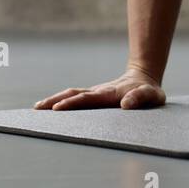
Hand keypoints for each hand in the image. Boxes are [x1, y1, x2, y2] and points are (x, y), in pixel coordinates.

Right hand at [34, 67, 165, 110]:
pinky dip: (59, 101)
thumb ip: (140, 98)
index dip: (73, 103)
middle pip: (74, 94)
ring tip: (36, 109)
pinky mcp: (93, 96)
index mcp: (110, 93)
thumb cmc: (149, 91)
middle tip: (38, 109)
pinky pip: (74, 98)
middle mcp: (98, 91)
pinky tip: (48, 108)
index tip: (58, 108)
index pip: (88, 99)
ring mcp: (94, 93)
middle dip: (55, 101)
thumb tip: (126, 104)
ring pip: (71, 94)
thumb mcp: (152, 95)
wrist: (143, 78)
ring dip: (54, 100)